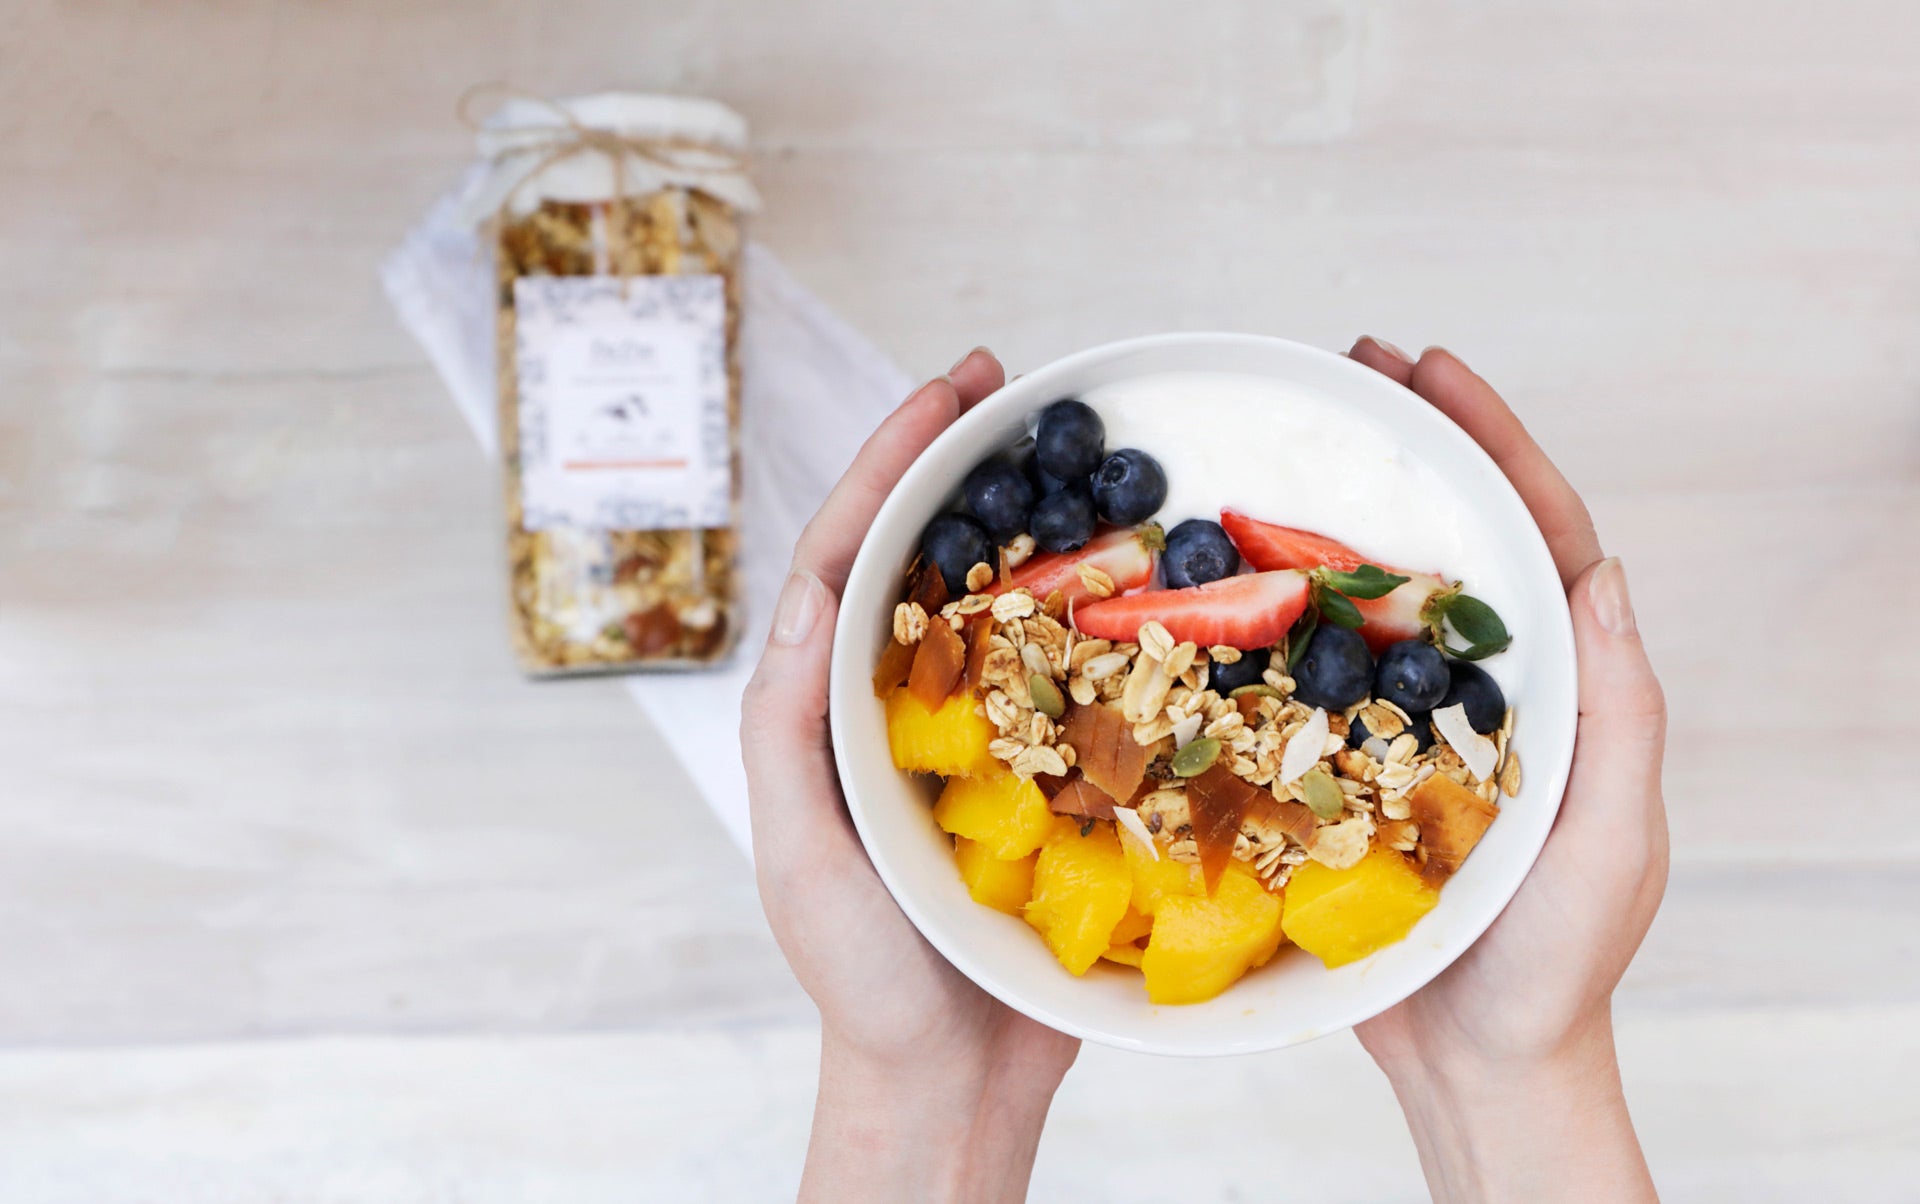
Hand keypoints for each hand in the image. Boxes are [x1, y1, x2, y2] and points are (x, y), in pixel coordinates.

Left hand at [741, 349, 1078, 1203]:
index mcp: (832, 705)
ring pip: (1003, 600)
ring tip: (1080, 450)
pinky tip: (1145, 577)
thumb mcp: (802, 854)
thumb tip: (808, 593)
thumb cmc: (863, 980)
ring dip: (1034, 519)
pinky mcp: (1046, 775)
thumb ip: (789, 730)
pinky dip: (1101, 615)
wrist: (952, 1080)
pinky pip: (1074, 676)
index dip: (890, 464)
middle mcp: (900, 704)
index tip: (944, 389)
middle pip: (926, 555)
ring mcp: (977, 736)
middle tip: (1009, 384)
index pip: (850, 557)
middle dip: (959, 463)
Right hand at [1347, 338, 1667, 1201]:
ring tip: (1292, 435)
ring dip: (1344, 506)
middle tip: (1355, 366)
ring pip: (1385, 589)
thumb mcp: (1608, 842)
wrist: (1477, 1062)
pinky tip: (1234, 572)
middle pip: (1460, 537)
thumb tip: (1607, 573)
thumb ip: (1619, 718)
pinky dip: (1284, 606)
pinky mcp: (1358, 761)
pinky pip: (1321, 666)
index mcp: (1566, 686)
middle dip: (1417, 443)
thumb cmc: (1553, 966)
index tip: (1434, 370)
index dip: (1493, 444)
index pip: (1540, 536)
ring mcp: (1422, 720)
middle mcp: (1496, 686)